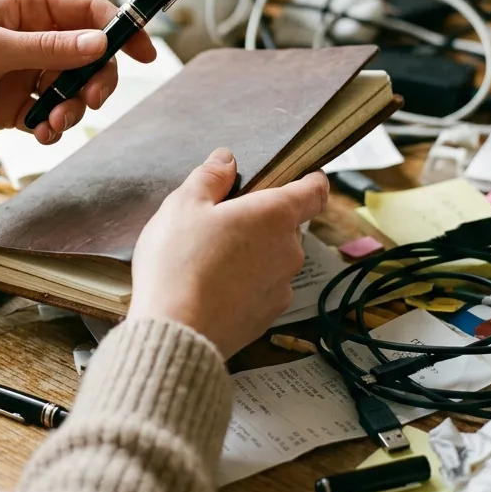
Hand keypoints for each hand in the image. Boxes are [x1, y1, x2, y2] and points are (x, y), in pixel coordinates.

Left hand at [0, 0, 155, 154]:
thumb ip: (49, 49)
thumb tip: (99, 42)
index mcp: (25, 7)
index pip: (87, 11)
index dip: (119, 29)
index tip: (143, 54)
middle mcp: (30, 37)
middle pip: (88, 54)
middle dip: (97, 79)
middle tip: (91, 101)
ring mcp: (24, 72)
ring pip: (74, 88)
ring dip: (74, 108)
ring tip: (54, 123)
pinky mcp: (15, 105)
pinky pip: (52, 114)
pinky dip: (55, 125)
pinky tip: (41, 132)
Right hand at [130, 149, 329, 358]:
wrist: (177, 332)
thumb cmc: (179, 263)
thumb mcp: (183, 205)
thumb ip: (210, 177)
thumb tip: (226, 159)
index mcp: (274, 215)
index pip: (314, 191)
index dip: (307, 181)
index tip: (296, 177)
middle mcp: (289, 250)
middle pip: (286, 225)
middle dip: (259, 221)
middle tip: (219, 223)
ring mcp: (281, 287)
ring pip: (273, 259)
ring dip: (251, 254)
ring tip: (208, 260)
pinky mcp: (268, 317)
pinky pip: (262, 289)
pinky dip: (244, 285)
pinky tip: (211, 288)